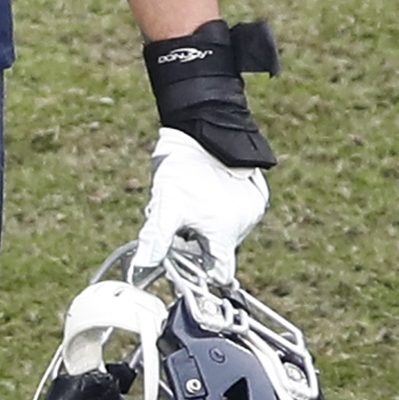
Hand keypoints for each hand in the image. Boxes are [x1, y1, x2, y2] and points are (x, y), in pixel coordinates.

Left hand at [145, 126, 268, 268]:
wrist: (206, 126)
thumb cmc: (185, 165)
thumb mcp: (166, 204)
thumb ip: (155, 238)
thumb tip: (141, 266)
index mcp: (225, 233)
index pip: (219, 273)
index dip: (200, 272)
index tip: (184, 260)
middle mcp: (245, 224)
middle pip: (219, 251)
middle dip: (199, 244)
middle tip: (181, 225)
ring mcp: (254, 208)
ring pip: (227, 232)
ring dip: (210, 227)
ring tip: (194, 204)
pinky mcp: (257, 194)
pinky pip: (237, 213)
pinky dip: (222, 211)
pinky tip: (207, 194)